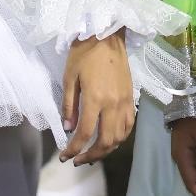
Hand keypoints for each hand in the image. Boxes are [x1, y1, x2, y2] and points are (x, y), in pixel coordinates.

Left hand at [59, 33, 135, 164]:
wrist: (107, 35)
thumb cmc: (84, 53)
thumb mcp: (69, 77)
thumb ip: (69, 105)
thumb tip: (68, 128)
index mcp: (95, 99)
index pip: (85, 133)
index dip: (73, 149)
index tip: (64, 156)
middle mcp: (113, 104)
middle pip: (105, 141)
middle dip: (90, 155)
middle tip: (77, 160)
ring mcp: (125, 102)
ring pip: (119, 137)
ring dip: (106, 150)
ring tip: (92, 153)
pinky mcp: (131, 97)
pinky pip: (129, 125)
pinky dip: (120, 137)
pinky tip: (110, 139)